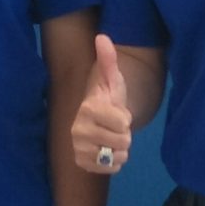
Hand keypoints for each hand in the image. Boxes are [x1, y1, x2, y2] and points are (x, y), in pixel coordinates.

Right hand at [72, 33, 132, 173]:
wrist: (97, 117)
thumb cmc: (107, 96)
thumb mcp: (112, 78)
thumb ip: (109, 60)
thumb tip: (102, 36)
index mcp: (88, 108)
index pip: (123, 122)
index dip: (126, 118)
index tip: (117, 112)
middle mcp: (78, 130)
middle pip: (123, 141)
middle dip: (124, 134)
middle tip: (114, 126)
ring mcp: (78, 148)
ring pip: (117, 156)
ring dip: (121, 148)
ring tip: (111, 137)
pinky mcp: (81, 162)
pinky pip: (111, 169)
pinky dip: (115, 161)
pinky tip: (108, 150)